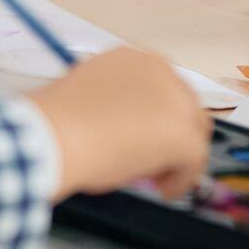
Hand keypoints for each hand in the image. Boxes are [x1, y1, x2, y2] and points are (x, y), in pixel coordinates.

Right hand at [27, 48, 212, 199]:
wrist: (54, 135)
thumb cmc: (58, 121)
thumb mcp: (91, 97)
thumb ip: (118, 105)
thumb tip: (127, 131)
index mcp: (133, 59)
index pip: (161, 88)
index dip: (155, 116)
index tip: (144, 137)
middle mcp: (160, 70)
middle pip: (184, 105)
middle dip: (172, 133)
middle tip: (153, 161)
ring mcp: (175, 101)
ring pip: (193, 130)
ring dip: (179, 153)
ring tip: (155, 177)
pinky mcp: (182, 134)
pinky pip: (194, 161)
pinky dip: (181, 179)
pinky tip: (162, 190)